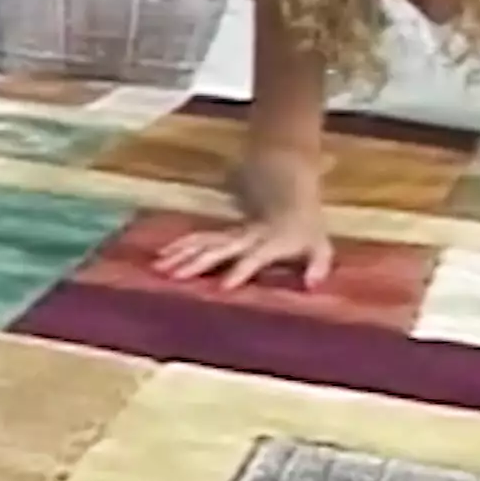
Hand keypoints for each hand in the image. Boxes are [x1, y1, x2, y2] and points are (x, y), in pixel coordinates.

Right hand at [151, 214, 334, 289]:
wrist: (291, 192)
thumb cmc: (306, 228)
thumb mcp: (320, 246)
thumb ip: (318, 265)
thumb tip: (313, 285)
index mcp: (270, 242)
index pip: (252, 258)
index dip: (239, 271)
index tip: (223, 287)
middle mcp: (247, 237)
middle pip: (218, 249)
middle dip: (195, 262)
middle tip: (174, 275)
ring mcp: (233, 233)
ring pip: (203, 241)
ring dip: (180, 253)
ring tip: (159, 265)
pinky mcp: (224, 233)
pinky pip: (199, 238)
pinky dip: (179, 245)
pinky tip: (161, 254)